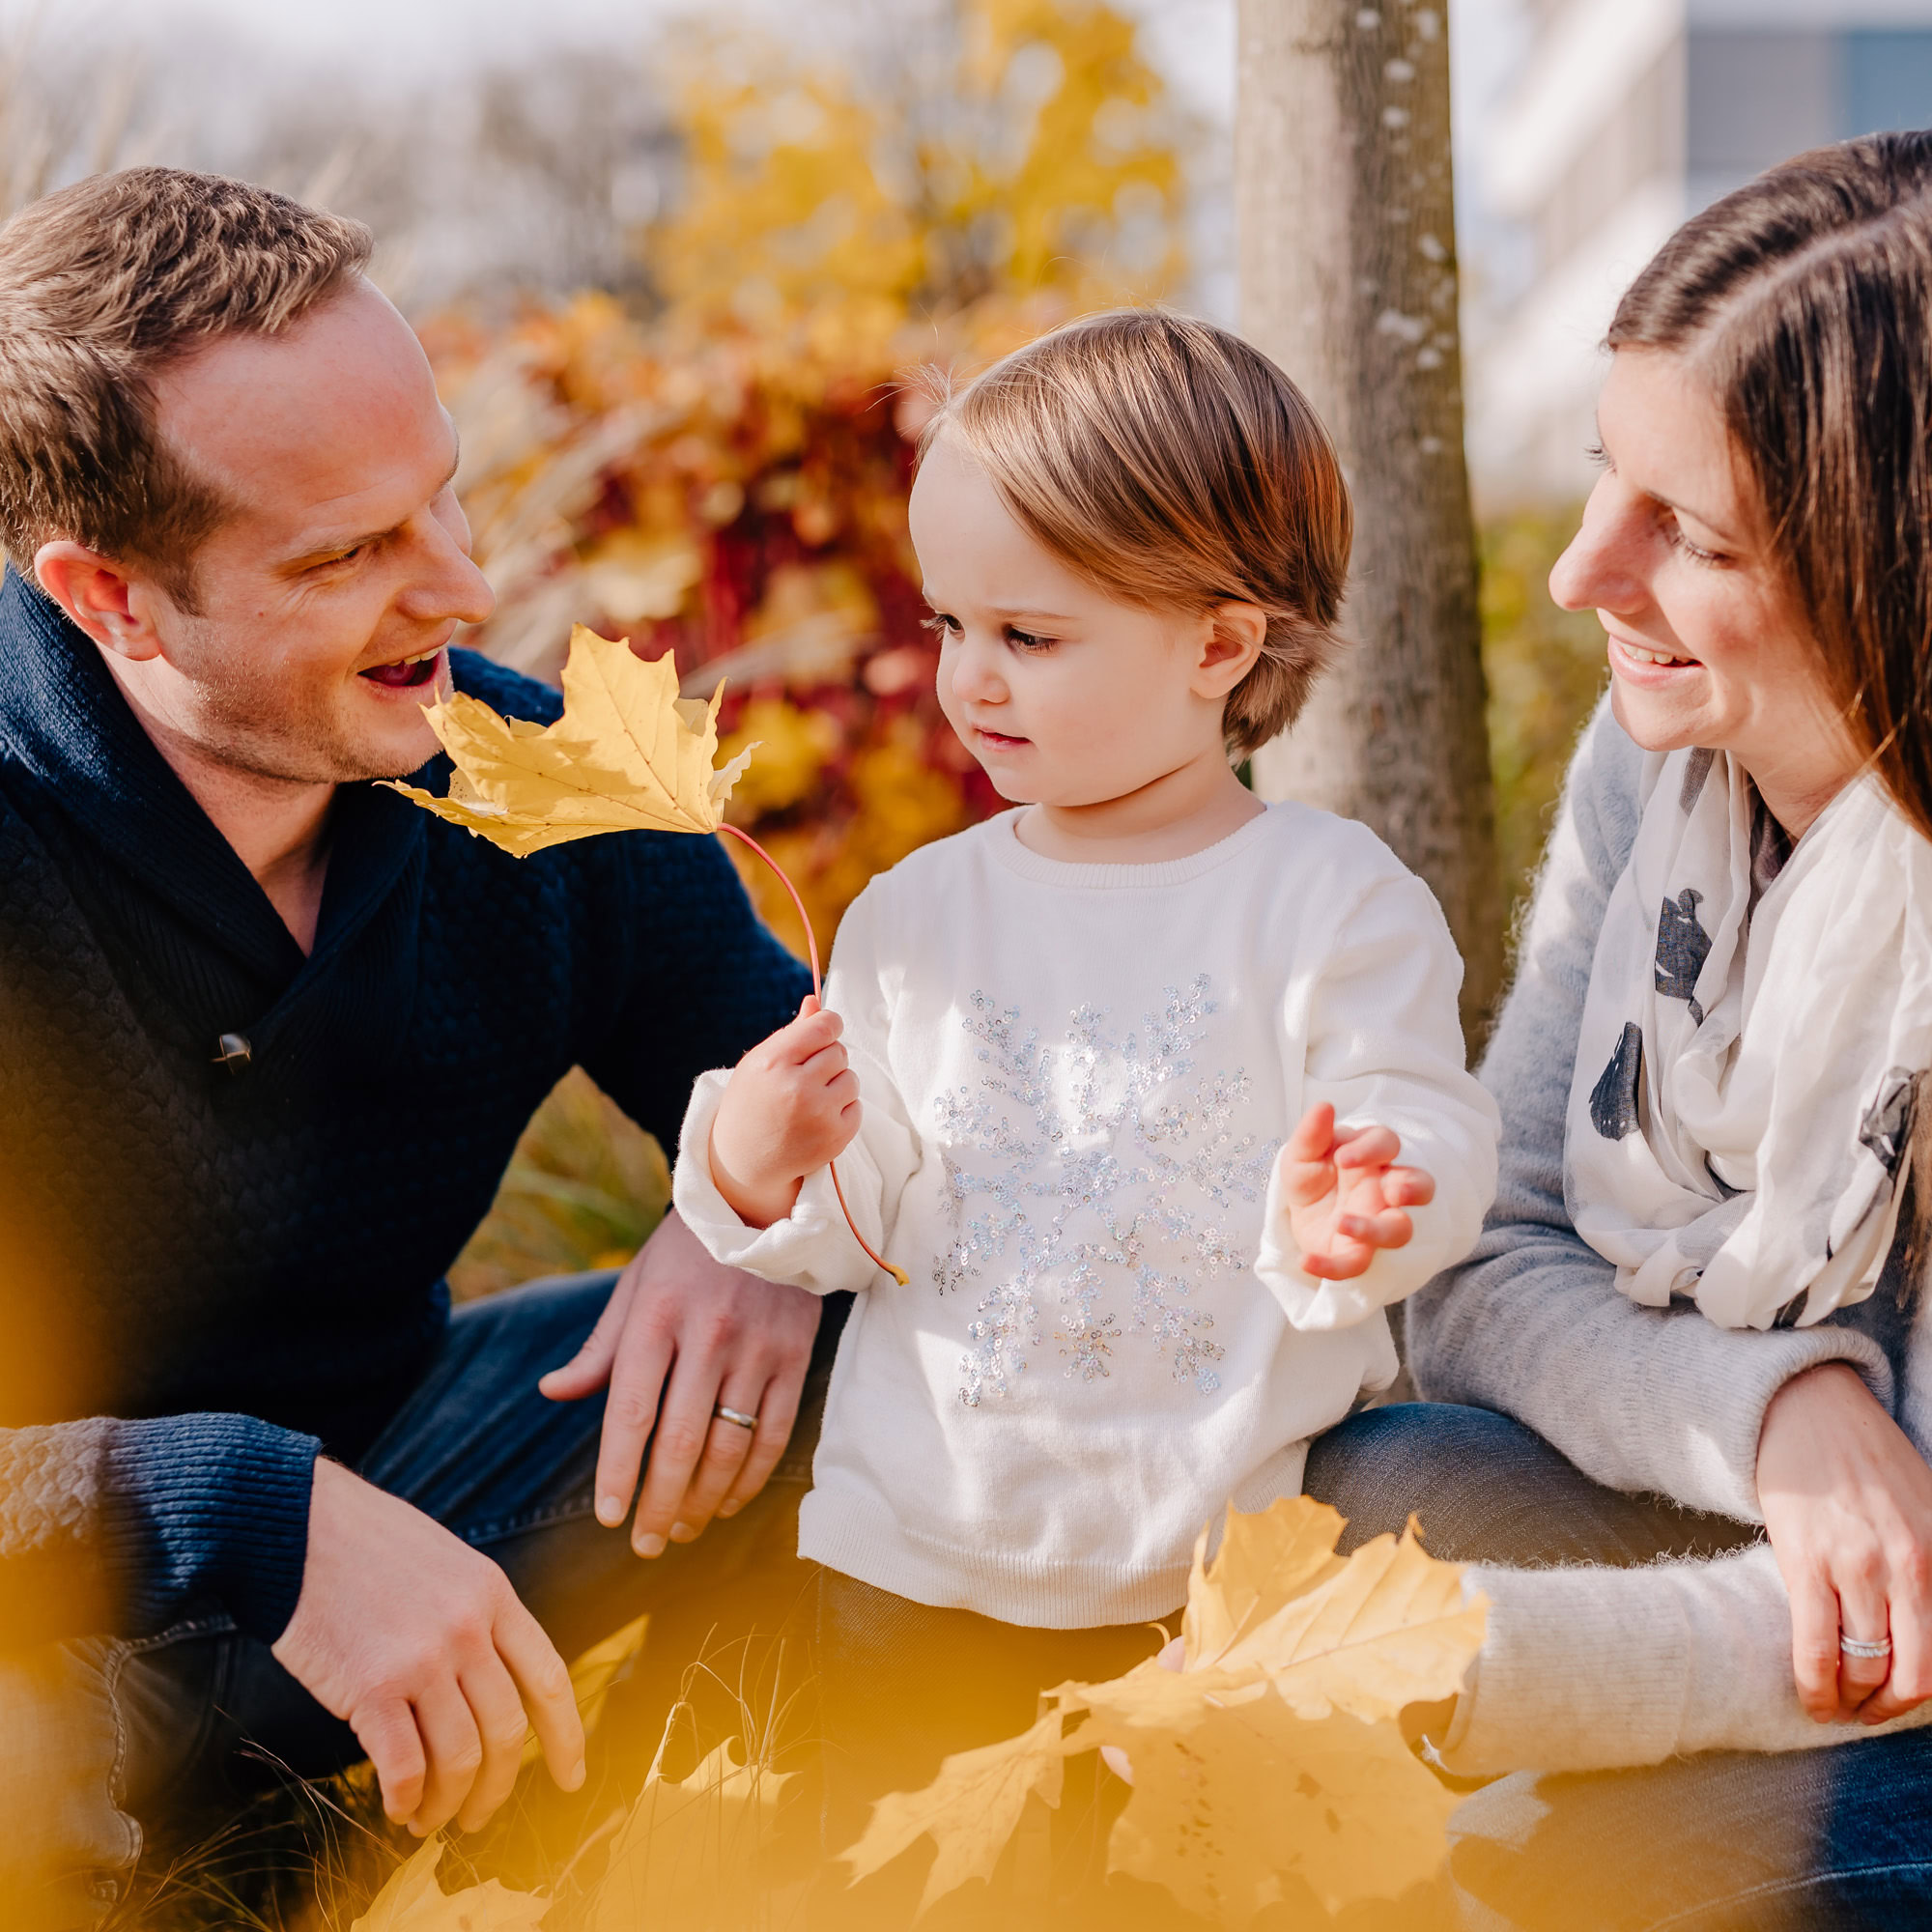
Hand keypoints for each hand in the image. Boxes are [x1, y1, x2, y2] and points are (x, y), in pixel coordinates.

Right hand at [271, 1459, 583, 1834]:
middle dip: (498, 1788)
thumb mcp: (448, 1563)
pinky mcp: (370, 1686)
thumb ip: (477, 1619)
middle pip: (508, 1731)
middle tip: (477, 1816)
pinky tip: (396, 1809)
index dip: (567, 1737)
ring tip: (428, 1820)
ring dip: (447, 1804)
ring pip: (461, 1758)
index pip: (550, 1679)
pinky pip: (405, 1767)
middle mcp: (469, 1629)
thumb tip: (490, 1693)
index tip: (571, 1778)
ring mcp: (423, 1658)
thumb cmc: (366, 1546)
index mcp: (494, 1595)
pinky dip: (405, 1800)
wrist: (297, 1525)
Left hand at [539, 1210, 821, 1555]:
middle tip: (644, 1543)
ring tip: (682, 1528)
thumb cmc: (686, 1252)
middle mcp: (708, 1336)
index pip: (631, 1412)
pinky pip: (774, 1434)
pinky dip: (751, 1478)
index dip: (619, 1473)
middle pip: (680, 1442)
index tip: (609, 1517)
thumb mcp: (634, 1286)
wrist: (765, 1202)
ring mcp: (757, 1349)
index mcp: (656, 1318)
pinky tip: (728, 1502)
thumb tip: (551, 1394)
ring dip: (703, 1500)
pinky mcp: (795, 1357)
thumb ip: (599, 1348)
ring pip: (730, 1446)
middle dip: (659, 1504)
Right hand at [707, 995, 860, 1227]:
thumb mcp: (760, 1063)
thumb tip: (816, 1000)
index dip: (829, 1025)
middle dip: (827, 1060)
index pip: (824, 1027)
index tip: (825, 1032)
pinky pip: (857, 1107)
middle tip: (805, 1076)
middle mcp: (797, 1089)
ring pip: (851, 1079)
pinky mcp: (835, 1138)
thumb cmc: (752, 1102)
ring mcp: (819, 1116)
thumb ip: (792, 1033)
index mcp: (774, 1063)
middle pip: (840, 1052)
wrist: (743, 1161)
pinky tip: (817, 1119)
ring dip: (837, 1085)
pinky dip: (842, 1110)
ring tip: (810, 1099)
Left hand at [1279, 1102, 1434, 1280]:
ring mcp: (1377, 1222)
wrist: (1297, 1215)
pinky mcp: (1359, 1253)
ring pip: (1400, 1229)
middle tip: (1393, 1192)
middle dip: (1413, 1188)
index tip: (1344, 1158)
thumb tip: (1324, 1106)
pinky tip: (1306, 1260)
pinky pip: (1357, 1264)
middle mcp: (1384, 1189)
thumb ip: (1312, 1134)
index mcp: (1372, 1157)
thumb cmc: (1312, 1175)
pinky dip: (1332, 1267)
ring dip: (1378, 1229)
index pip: (1387, 1144)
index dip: (1372, 1149)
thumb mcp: (1301, 1154)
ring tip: (1343, 1224)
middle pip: (1418, 1186)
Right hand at [1758, 1361, 1931, 1724]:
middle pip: (1912, 1674)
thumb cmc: (1868, 1457)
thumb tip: (1922, 1623)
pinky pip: (1814, 1648)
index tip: (1903, 1698)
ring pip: (1862, 1668)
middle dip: (1889, 1707)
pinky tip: (1813, 1699)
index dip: (1923, 1692)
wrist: (1809, 1407)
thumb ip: (1931, 1568)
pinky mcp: (1806, 1562)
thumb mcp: (1928, 1509)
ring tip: (1838, 1703)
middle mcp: (1909, 1568)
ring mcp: (1856, 1567)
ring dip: (1851, 1701)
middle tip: (1870, 1712)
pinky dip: (1815, 1688)